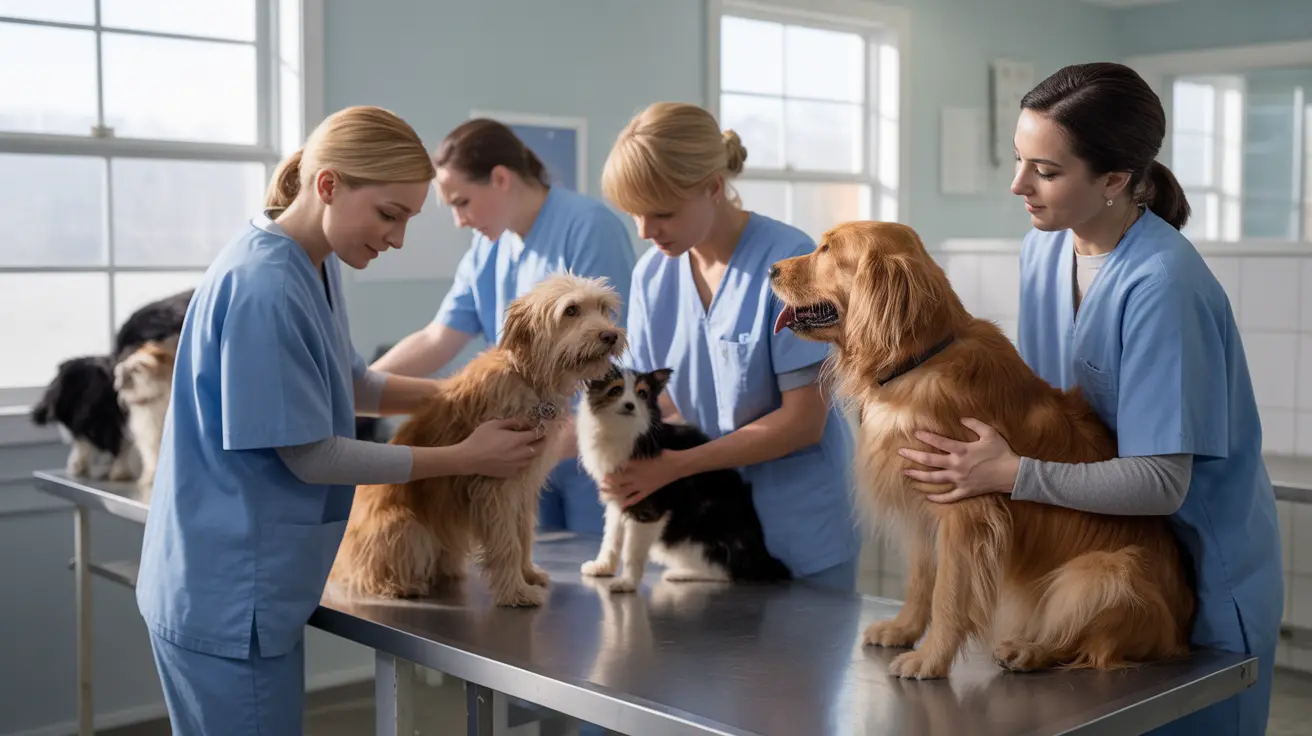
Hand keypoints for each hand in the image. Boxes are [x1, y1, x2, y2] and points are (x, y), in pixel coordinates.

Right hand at [456, 418, 545, 477]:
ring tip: (534, 448)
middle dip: (542, 443)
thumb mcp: (494, 424)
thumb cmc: (480, 439)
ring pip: (532, 459)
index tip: (543, 428)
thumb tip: (521, 421)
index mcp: (517, 440)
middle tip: (543, 438)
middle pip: (538, 449)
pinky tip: (522, 459)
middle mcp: (520, 453)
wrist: (469, 458)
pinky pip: (523, 468)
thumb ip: (510, 422)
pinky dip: (526, 462)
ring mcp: (516, 465)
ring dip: (534, 453)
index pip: (536, 435)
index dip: (541, 431)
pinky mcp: (510, 473)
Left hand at [600, 451, 685, 507]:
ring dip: (614, 493)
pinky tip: (622, 506)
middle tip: (601, 485)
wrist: (677, 466)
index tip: (604, 474)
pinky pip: (636, 498)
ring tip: (605, 494)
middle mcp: (636, 477)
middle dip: (608, 485)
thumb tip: (627, 458)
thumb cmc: (664, 456)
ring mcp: (642, 486)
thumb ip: (636, 457)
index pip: (619, 472)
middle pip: (618, 483)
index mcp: (636, 467)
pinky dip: (629, 502)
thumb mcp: (649, 453)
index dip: (610, 475)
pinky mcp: (648, 491)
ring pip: (624, 492)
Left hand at [897, 418, 1019, 502]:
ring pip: (934, 479)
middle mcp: (957, 465)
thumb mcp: (990, 433)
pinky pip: (949, 497)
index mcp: (962, 450)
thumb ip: (974, 424)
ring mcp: (960, 480)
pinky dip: (938, 498)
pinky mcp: (965, 491)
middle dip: (914, 455)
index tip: (915, 433)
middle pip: (930, 460)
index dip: (926, 437)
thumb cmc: (1002, 452)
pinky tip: (927, 496)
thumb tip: (961, 419)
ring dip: (919, 475)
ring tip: (906, 472)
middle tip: (901, 452)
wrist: (1013, 474)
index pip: (939, 442)